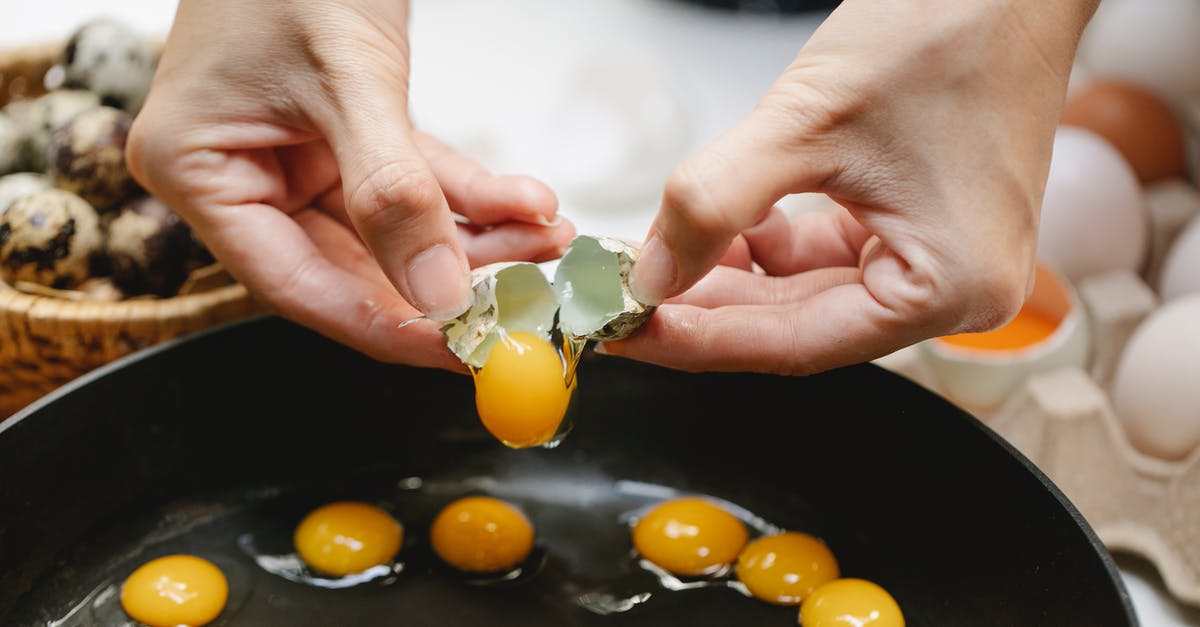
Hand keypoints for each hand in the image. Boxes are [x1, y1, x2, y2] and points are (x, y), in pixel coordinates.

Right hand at [127, 0, 573, 370]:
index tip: (460, 348)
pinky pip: (412, 183)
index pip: (297, 284)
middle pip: (354, 267)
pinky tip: (525, 202)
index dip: (385, 324)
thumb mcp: (347, 77)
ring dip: (475, 238)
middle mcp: (241, 175)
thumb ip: (391, 192)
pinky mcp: (342, 138)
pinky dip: (469, 193)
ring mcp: (293, 158)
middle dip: (448, 281)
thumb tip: (435, 294)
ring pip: (394, 231)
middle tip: (523, 300)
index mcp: (200, 171)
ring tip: (543, 239)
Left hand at [609, 0, 1097, 374]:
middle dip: (704, 304)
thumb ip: (714, 201)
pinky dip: (765, 244)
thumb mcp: (805, 121)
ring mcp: (937, 261)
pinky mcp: (919, 230)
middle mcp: (955, 292)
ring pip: (802, 294)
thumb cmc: (949, 28)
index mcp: (951, 287)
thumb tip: (652, 275)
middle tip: (623, 298)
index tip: (627, 330)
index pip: (794, 344)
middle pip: (795, 326)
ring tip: (657, 254)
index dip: (698, 338)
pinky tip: (719, 225)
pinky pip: (824, 257)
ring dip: (728, 274)